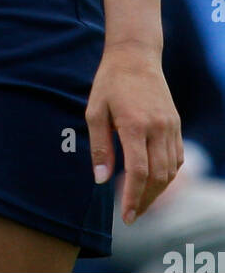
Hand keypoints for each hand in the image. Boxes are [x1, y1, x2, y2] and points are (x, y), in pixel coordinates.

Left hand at [86, 43, 183, 224]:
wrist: (135, 56)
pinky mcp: (175, 124)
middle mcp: (157, 127)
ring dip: (157, 191)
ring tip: (140, 202)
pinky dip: (167, 174)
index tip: (125, 216)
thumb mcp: (95, 110)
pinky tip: (153, 181)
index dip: (132, 197)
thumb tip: (100, 179)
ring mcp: (170, 126)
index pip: (138, 172)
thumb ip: (99, 147)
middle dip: (144, 200)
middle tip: (132, 215)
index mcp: (135, 124)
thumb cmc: (109, 82)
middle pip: (158, 177)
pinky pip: (177, 158)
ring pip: (170, 170)